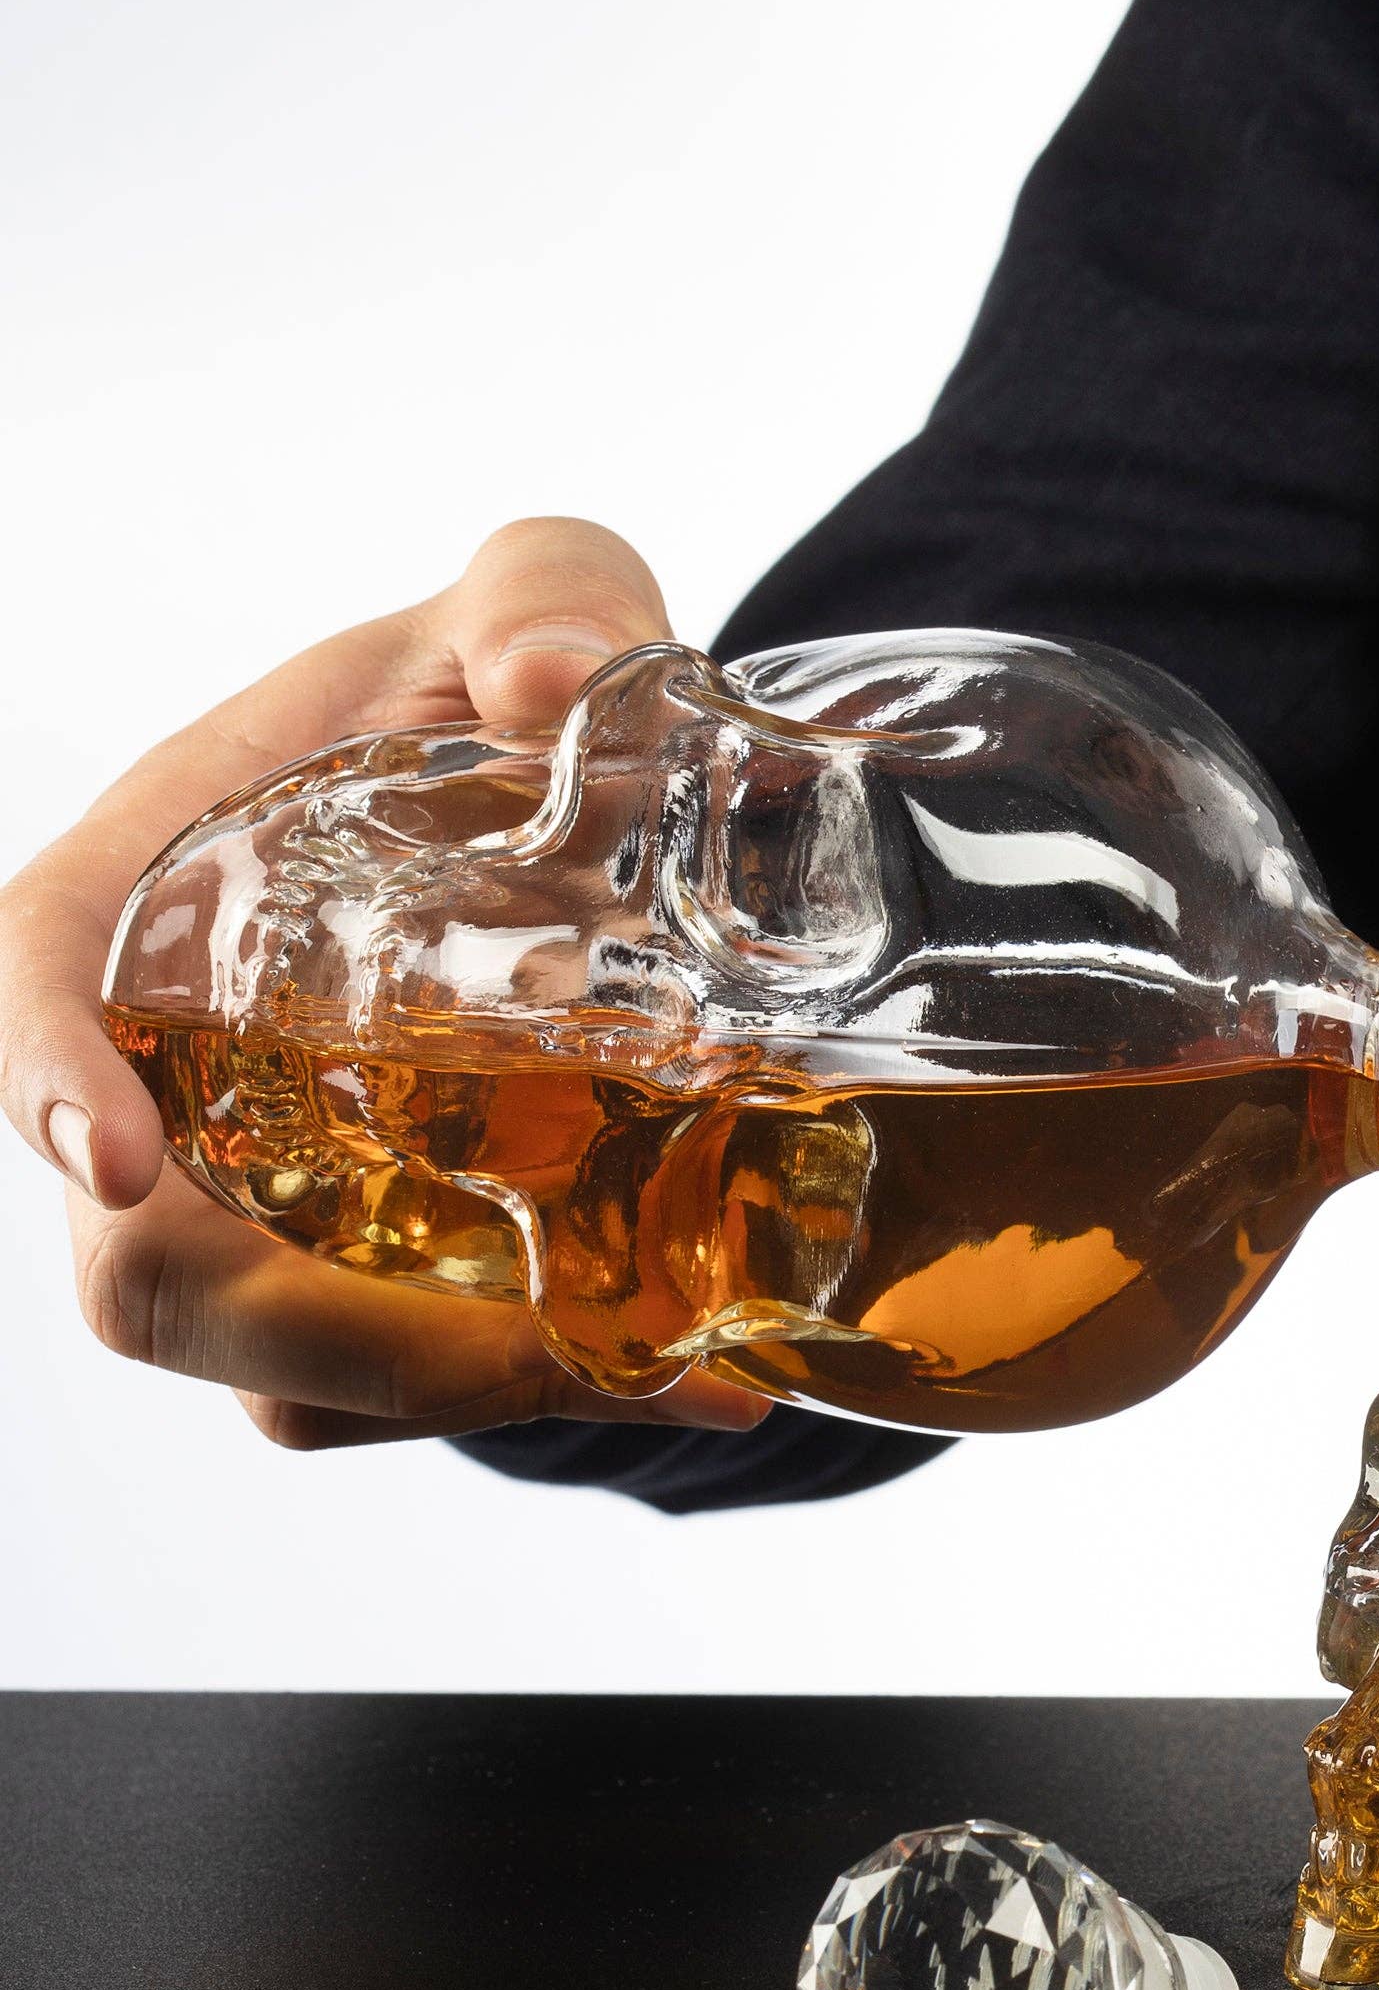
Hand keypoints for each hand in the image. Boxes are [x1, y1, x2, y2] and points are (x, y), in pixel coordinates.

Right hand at [0, 517, 770, 1447]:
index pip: (30, 982)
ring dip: (460, 1395)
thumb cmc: (496, 682)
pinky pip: (393, 1384)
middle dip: (340, 1335)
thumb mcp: (532, 597)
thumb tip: (559, 678)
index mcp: (142, 896)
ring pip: (286, 1371)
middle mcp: (172, 1070)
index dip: (42, 1076)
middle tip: (567, 1335)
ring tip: (678, 1367)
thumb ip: (548, 595)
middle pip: (155, 1269)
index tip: (120, 1157)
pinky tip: (699, 1365)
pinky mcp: (366, 1257)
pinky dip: (518, 1394)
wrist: (570, 784)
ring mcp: (262, 1187)